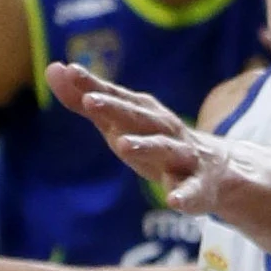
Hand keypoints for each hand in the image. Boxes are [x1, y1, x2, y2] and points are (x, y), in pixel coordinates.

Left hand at [48, 63, 234, 214]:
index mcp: (144, 113)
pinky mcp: (198, 186)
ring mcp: (183, 156)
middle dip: (115, 109)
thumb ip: (86, 100)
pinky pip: (192, 191)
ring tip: (122, 145)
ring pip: (164, 149)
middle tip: (89, 101)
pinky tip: (173, 200)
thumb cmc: (154, 141)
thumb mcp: (119, 123)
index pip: (116, 97)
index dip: (94, 84)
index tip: (70, 70)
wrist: (216, 169)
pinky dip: (184, 194)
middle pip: (138, 117)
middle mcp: (164, 129)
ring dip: (145, 146)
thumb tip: (53, 69)